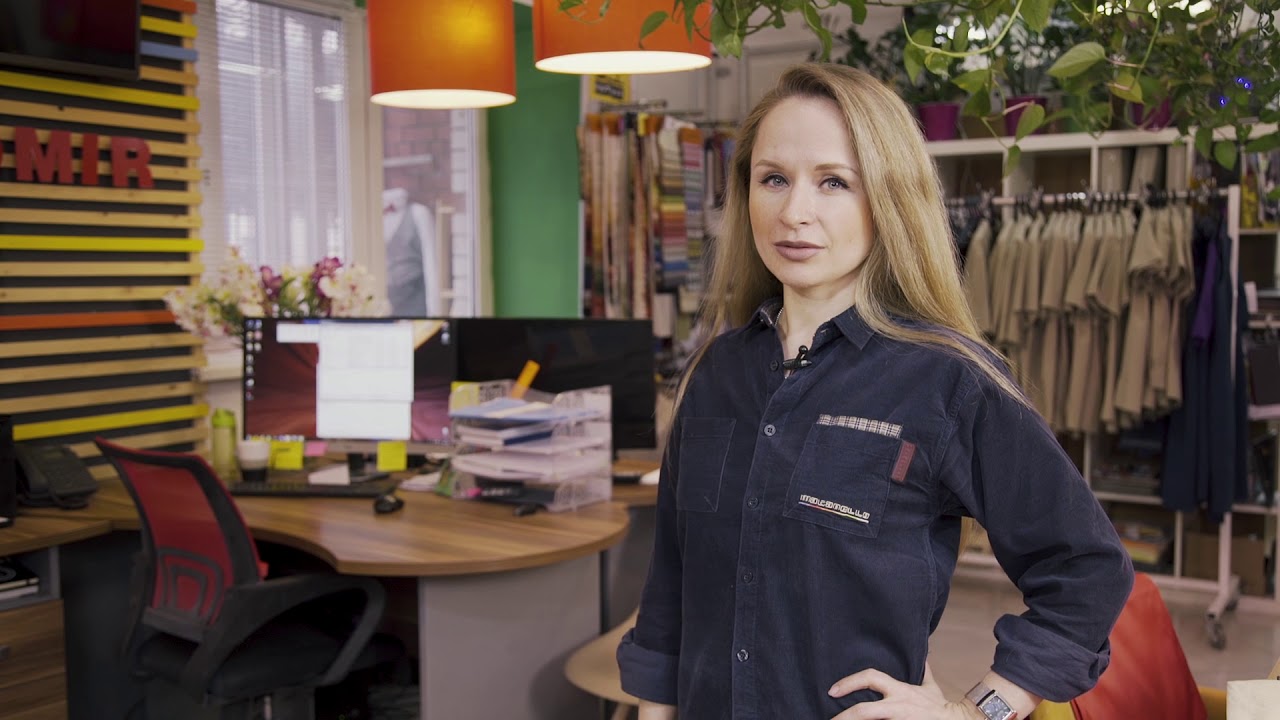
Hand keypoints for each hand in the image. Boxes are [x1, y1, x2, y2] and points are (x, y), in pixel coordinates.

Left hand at [828, 663, 983, 719]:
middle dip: (843, 717)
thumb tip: (923, 655)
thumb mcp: (930, 686)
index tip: (833, 690)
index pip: (870, 678)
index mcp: (899, 690)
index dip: (850, 682)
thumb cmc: (940, 707)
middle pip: (864, 710)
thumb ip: (923, 671)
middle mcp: (897, 706)